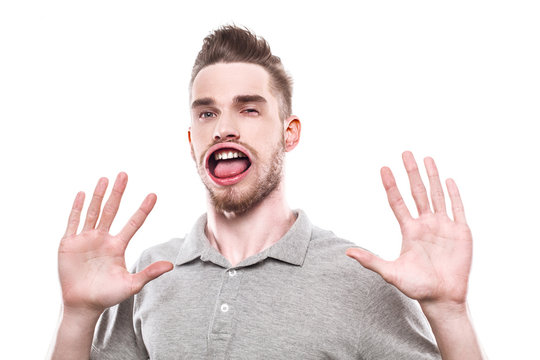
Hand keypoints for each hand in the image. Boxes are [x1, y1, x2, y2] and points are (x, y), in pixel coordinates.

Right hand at [58, 172, 172, 315]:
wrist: (82, 305)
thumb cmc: (107, 296)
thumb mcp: (131, 285)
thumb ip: (149, 273)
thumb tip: (171, 265)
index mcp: (118, 246)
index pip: (133, 223)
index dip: (143, 210)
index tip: (153, 195)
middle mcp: (103, 238)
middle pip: (112, 210)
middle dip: (118, 193)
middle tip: (124, 174)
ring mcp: (86, 239)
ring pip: (93, 212)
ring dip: (98, 195)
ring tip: (105, 178)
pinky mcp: (69, 244)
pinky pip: (73, 222)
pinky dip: (76, 208)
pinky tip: (81, 194)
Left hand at [347, 151, 471, 310]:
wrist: (442, 298)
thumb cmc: (416, 287)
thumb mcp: (391, 273)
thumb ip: (371, 261)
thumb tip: (347, 252)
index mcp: (409, 230)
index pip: (397, 202)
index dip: (391, 185)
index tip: (383, 168)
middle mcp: (425, 224)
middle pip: (417, 192)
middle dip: (411, 173)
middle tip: (405, 152)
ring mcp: (443, 226)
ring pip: (436, 195)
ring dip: (432, 176)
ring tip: (426, 158)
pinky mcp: (460, 232)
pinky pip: (458, 208)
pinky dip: (453, 194)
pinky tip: (448, 180)